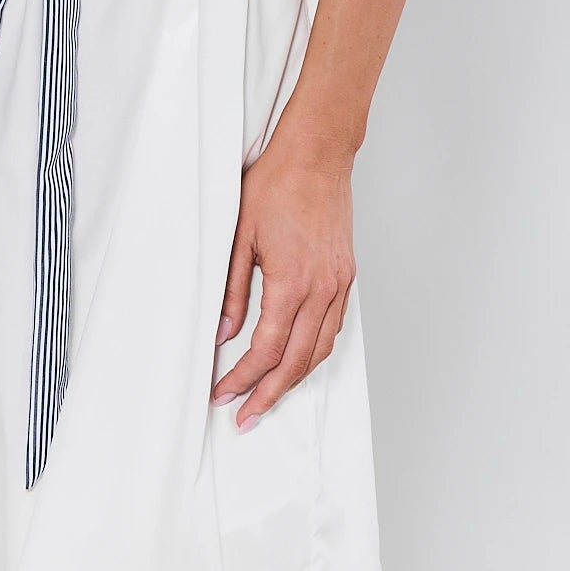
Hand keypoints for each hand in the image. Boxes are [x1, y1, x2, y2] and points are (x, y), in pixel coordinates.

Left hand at [210, 134, 355, 429]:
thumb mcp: (239, 235)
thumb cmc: (276, 184)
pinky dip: (314, 351)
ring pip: (320, 350)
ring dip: (294, 379)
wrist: (317, 154)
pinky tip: (296, 358)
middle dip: (269, 395)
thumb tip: (222, 333)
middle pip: (297, 362)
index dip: (243, 378)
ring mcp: (339, 284)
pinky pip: (333, 327)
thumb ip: (232, 289)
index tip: (223, 394)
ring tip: (268, 396)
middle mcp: (321, 290)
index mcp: (292, 282)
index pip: (266, 349)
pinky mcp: (346, 275)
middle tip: (245, 416)